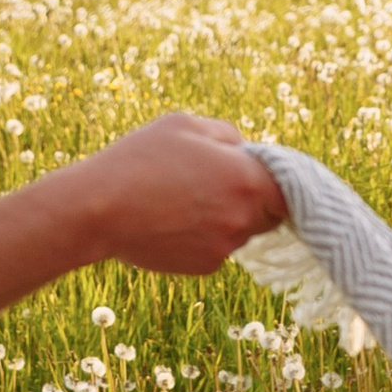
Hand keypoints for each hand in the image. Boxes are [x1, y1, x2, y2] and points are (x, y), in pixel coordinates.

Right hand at [71, 115, 285, 275]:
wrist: (100, 209)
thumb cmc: (140, 159)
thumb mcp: (185, 125)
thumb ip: (228, 136)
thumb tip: (247, 151)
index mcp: (248, 179)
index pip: (291, 190)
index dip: (281, 184)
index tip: (267, 178)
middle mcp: (244, 218)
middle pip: (270, 214)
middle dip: (253, 200)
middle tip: (217, 185)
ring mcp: (227, 246)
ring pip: (242, 232)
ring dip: (226, 218)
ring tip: (183, 201)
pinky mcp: (207, 266)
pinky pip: (219, 249)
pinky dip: (205, 237)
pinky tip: (172, 222)